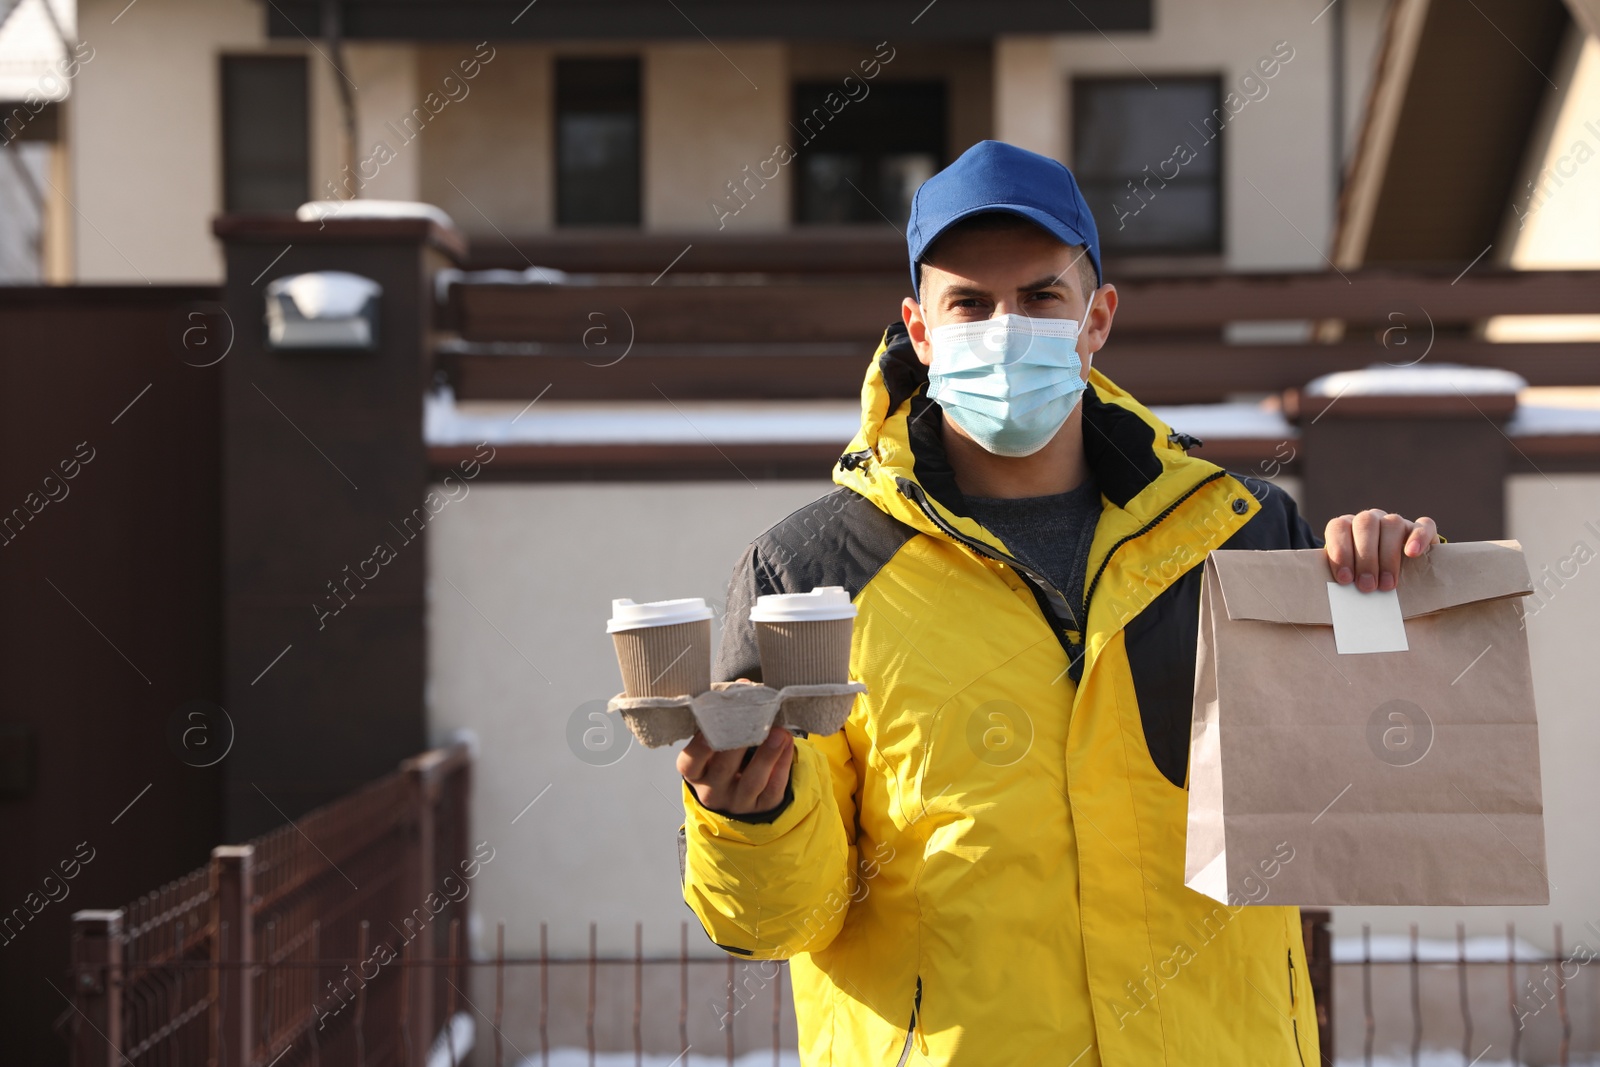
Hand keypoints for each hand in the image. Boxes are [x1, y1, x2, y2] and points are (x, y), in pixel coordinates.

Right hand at [677, 726, 793, 815]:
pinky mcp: (762, 807)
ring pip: (752, 781)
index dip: (699, 747)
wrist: (740, 793)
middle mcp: (712, 791)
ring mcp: (738, 802)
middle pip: (723, 769)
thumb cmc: (724, 758)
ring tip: (780, 733)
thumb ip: (725, 720)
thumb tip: (745, 689)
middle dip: (739, 745)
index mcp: (695, 773)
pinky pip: (774, 787)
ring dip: (767, 755)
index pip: (690, 762)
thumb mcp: (715, 745)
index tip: (711, 728)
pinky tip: (787, 743)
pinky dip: (782, 764)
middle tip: (754, 720)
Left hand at [1324, 510, 1438, 591]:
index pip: (1338, 527)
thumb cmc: (1365, 585)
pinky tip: (1412, 554)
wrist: (1396, 591)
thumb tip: (1340, 595)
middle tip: (1366, 586)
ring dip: (1388, 555)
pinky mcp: (1422, 531)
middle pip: (1365, 523)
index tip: (1344, 578)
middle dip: (1365, 557)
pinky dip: (1419, 538)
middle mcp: (1370, 521)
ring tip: (1387, 584)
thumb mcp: (1351, 581)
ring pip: (1392, 524)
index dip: (1340, 550)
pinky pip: (1424, 526)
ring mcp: (1396, 523)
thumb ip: (1344, 581)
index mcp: (1347, 528)